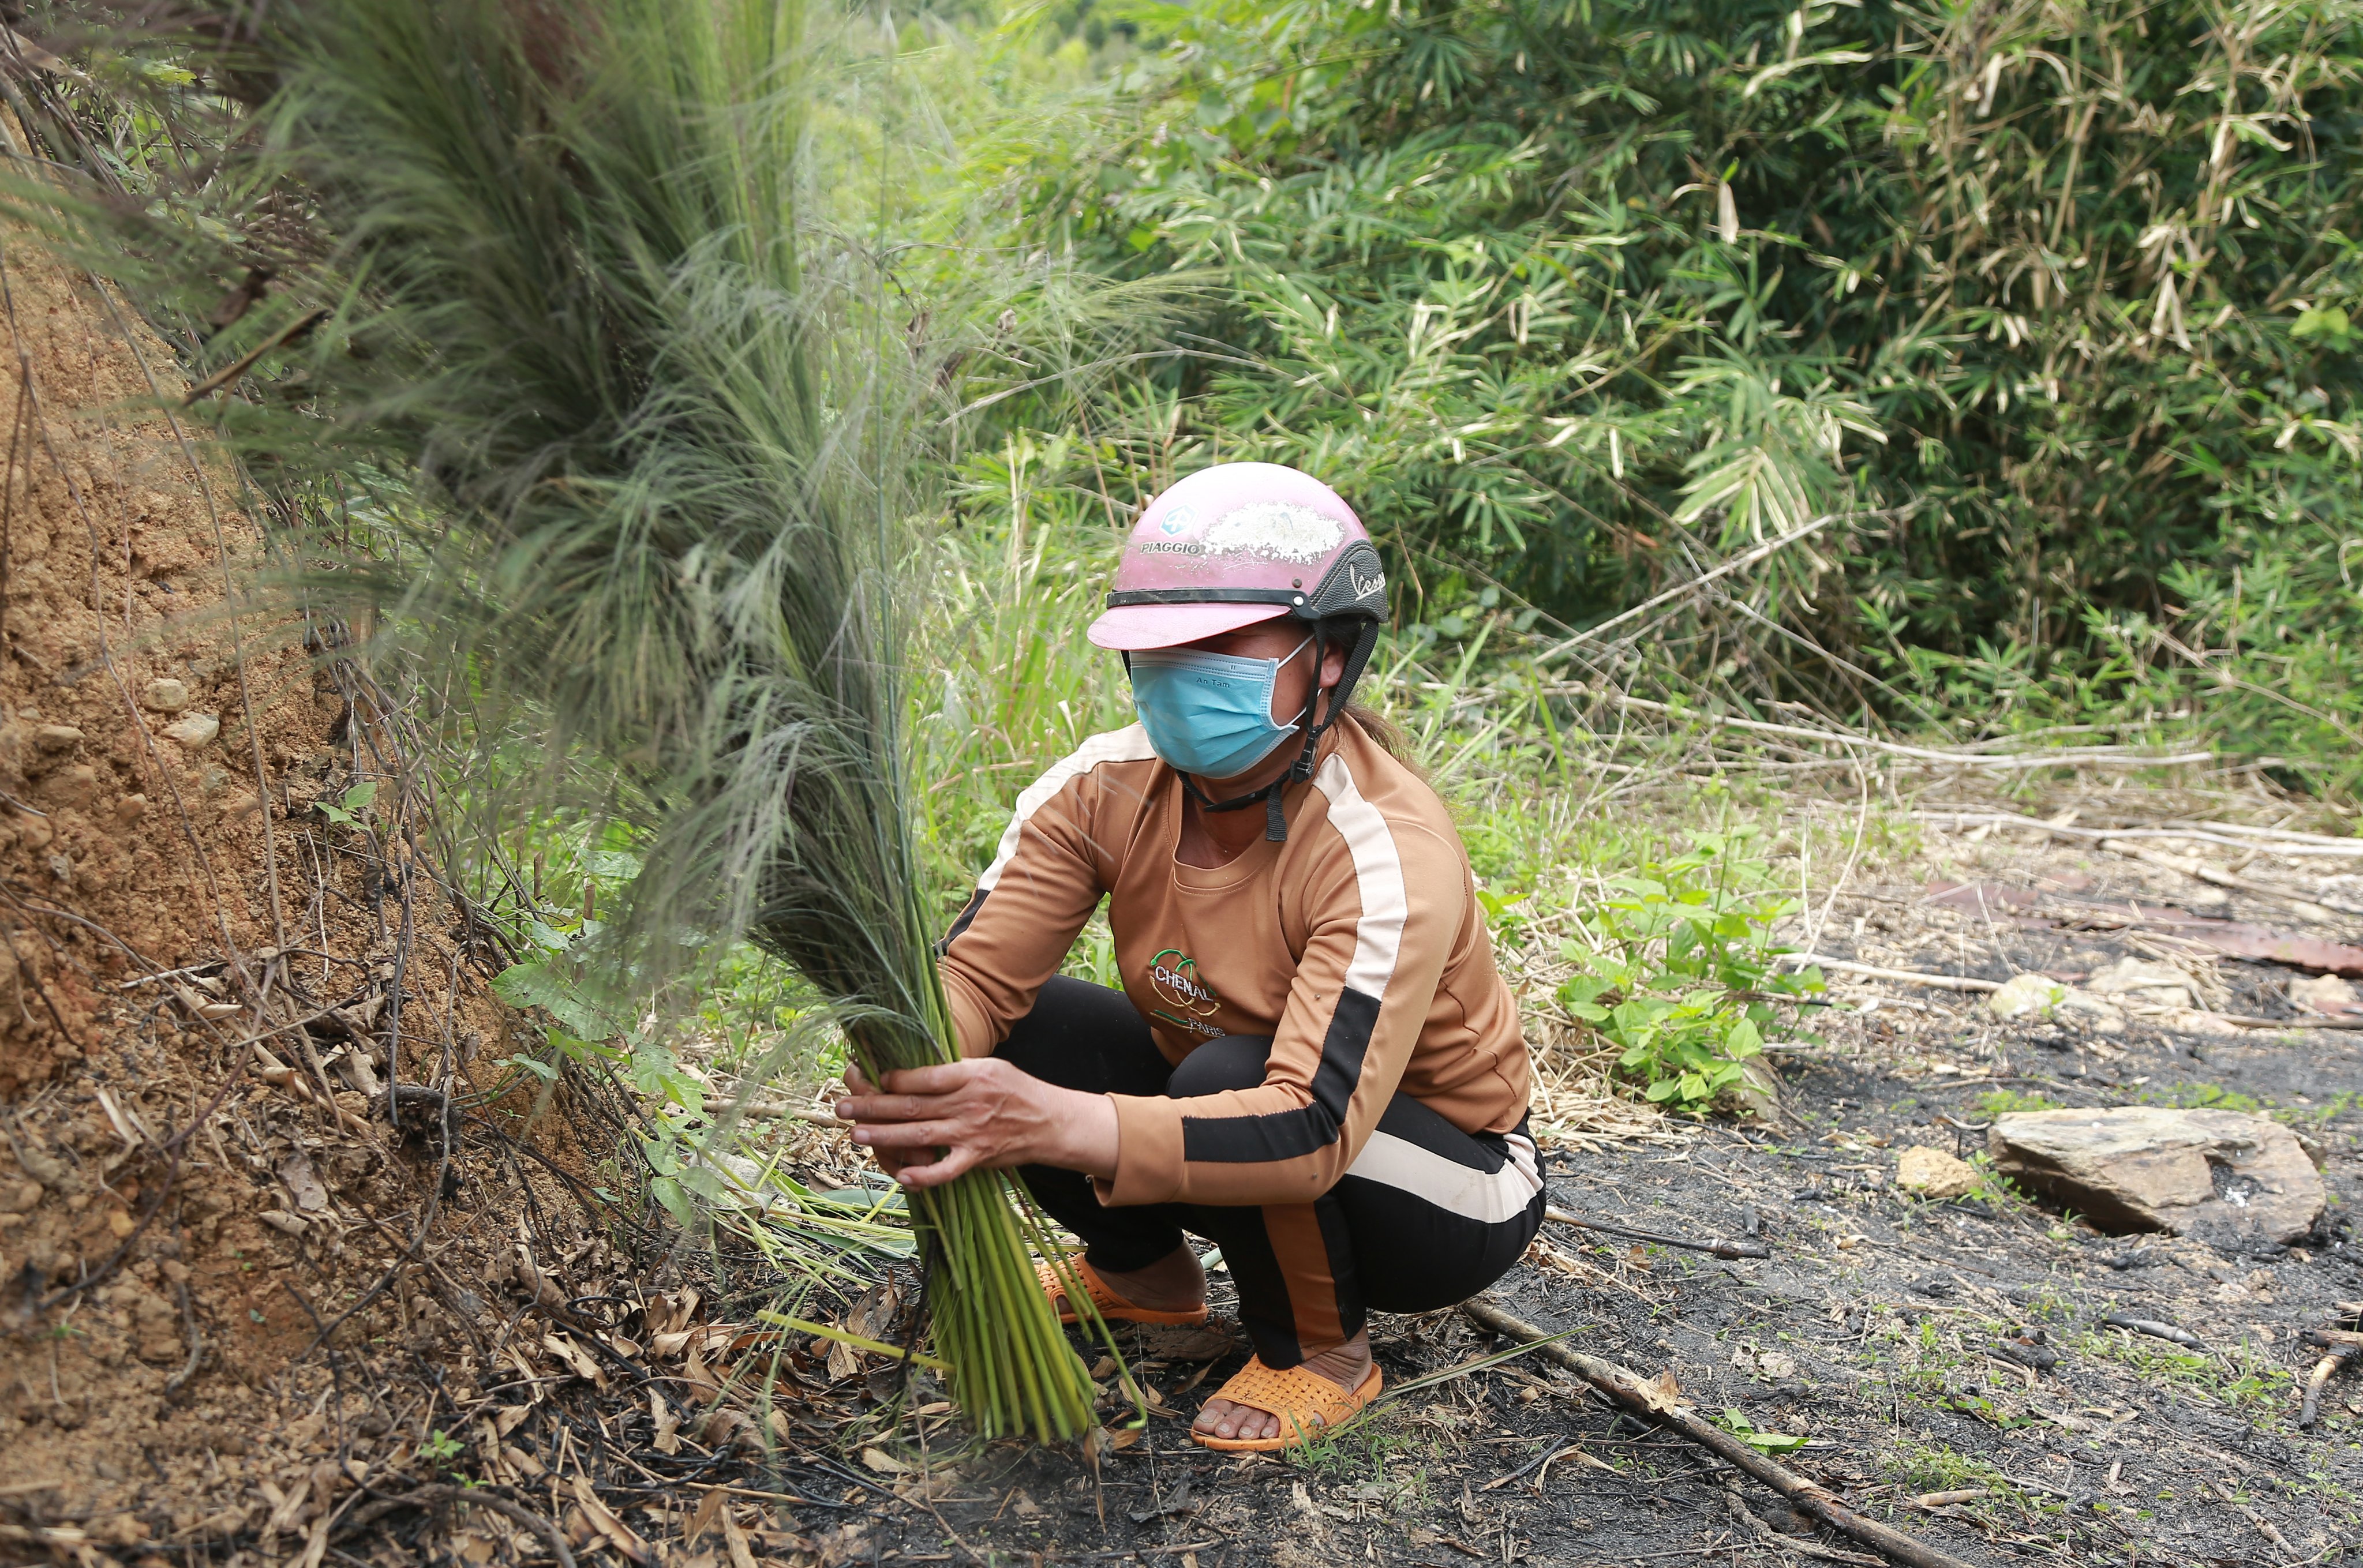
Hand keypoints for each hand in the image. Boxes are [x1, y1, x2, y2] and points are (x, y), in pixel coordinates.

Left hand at [834, 1058, 1117, 1190]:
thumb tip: (911, 1073)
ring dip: (884, 1135)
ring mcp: (971, 1132)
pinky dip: (924, 1175)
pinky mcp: (978, 1157)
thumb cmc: (1017, 1090)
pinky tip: (901, 1175)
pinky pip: (947, 1169)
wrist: (1052, 1122)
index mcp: (969, 1075)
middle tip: (842, 1107)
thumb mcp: (989, 1067)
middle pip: (911, 1105)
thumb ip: (953, 1071)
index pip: (923, 1077)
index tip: (870, 1079)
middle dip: (872, 1106)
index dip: (893, 1079)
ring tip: (854, 1134)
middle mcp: (967, 1103)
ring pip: (919, 1134)